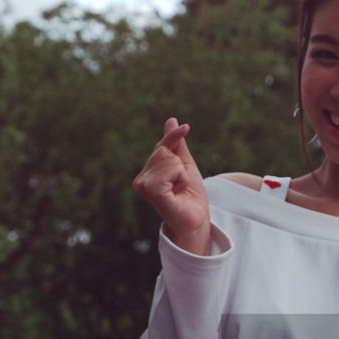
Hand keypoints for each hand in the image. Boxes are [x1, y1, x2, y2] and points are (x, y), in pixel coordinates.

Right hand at [133, 118, 210, 253]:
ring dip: (181, 173)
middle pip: (163, 150)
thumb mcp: (186, 165)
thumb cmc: (191, 195)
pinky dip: (180, 178)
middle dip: (180, 165)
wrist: (197, 218)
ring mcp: (143, 186)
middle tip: (181, 184)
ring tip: (179, 189)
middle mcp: (141, 179)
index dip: (174, 136)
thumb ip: (176, 145)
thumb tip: (171, 120)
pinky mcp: (151, 191)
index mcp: (147, 173)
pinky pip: (169, 170)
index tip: (186, 128)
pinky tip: (176, 191)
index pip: (161, 145)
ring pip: (167, 159)